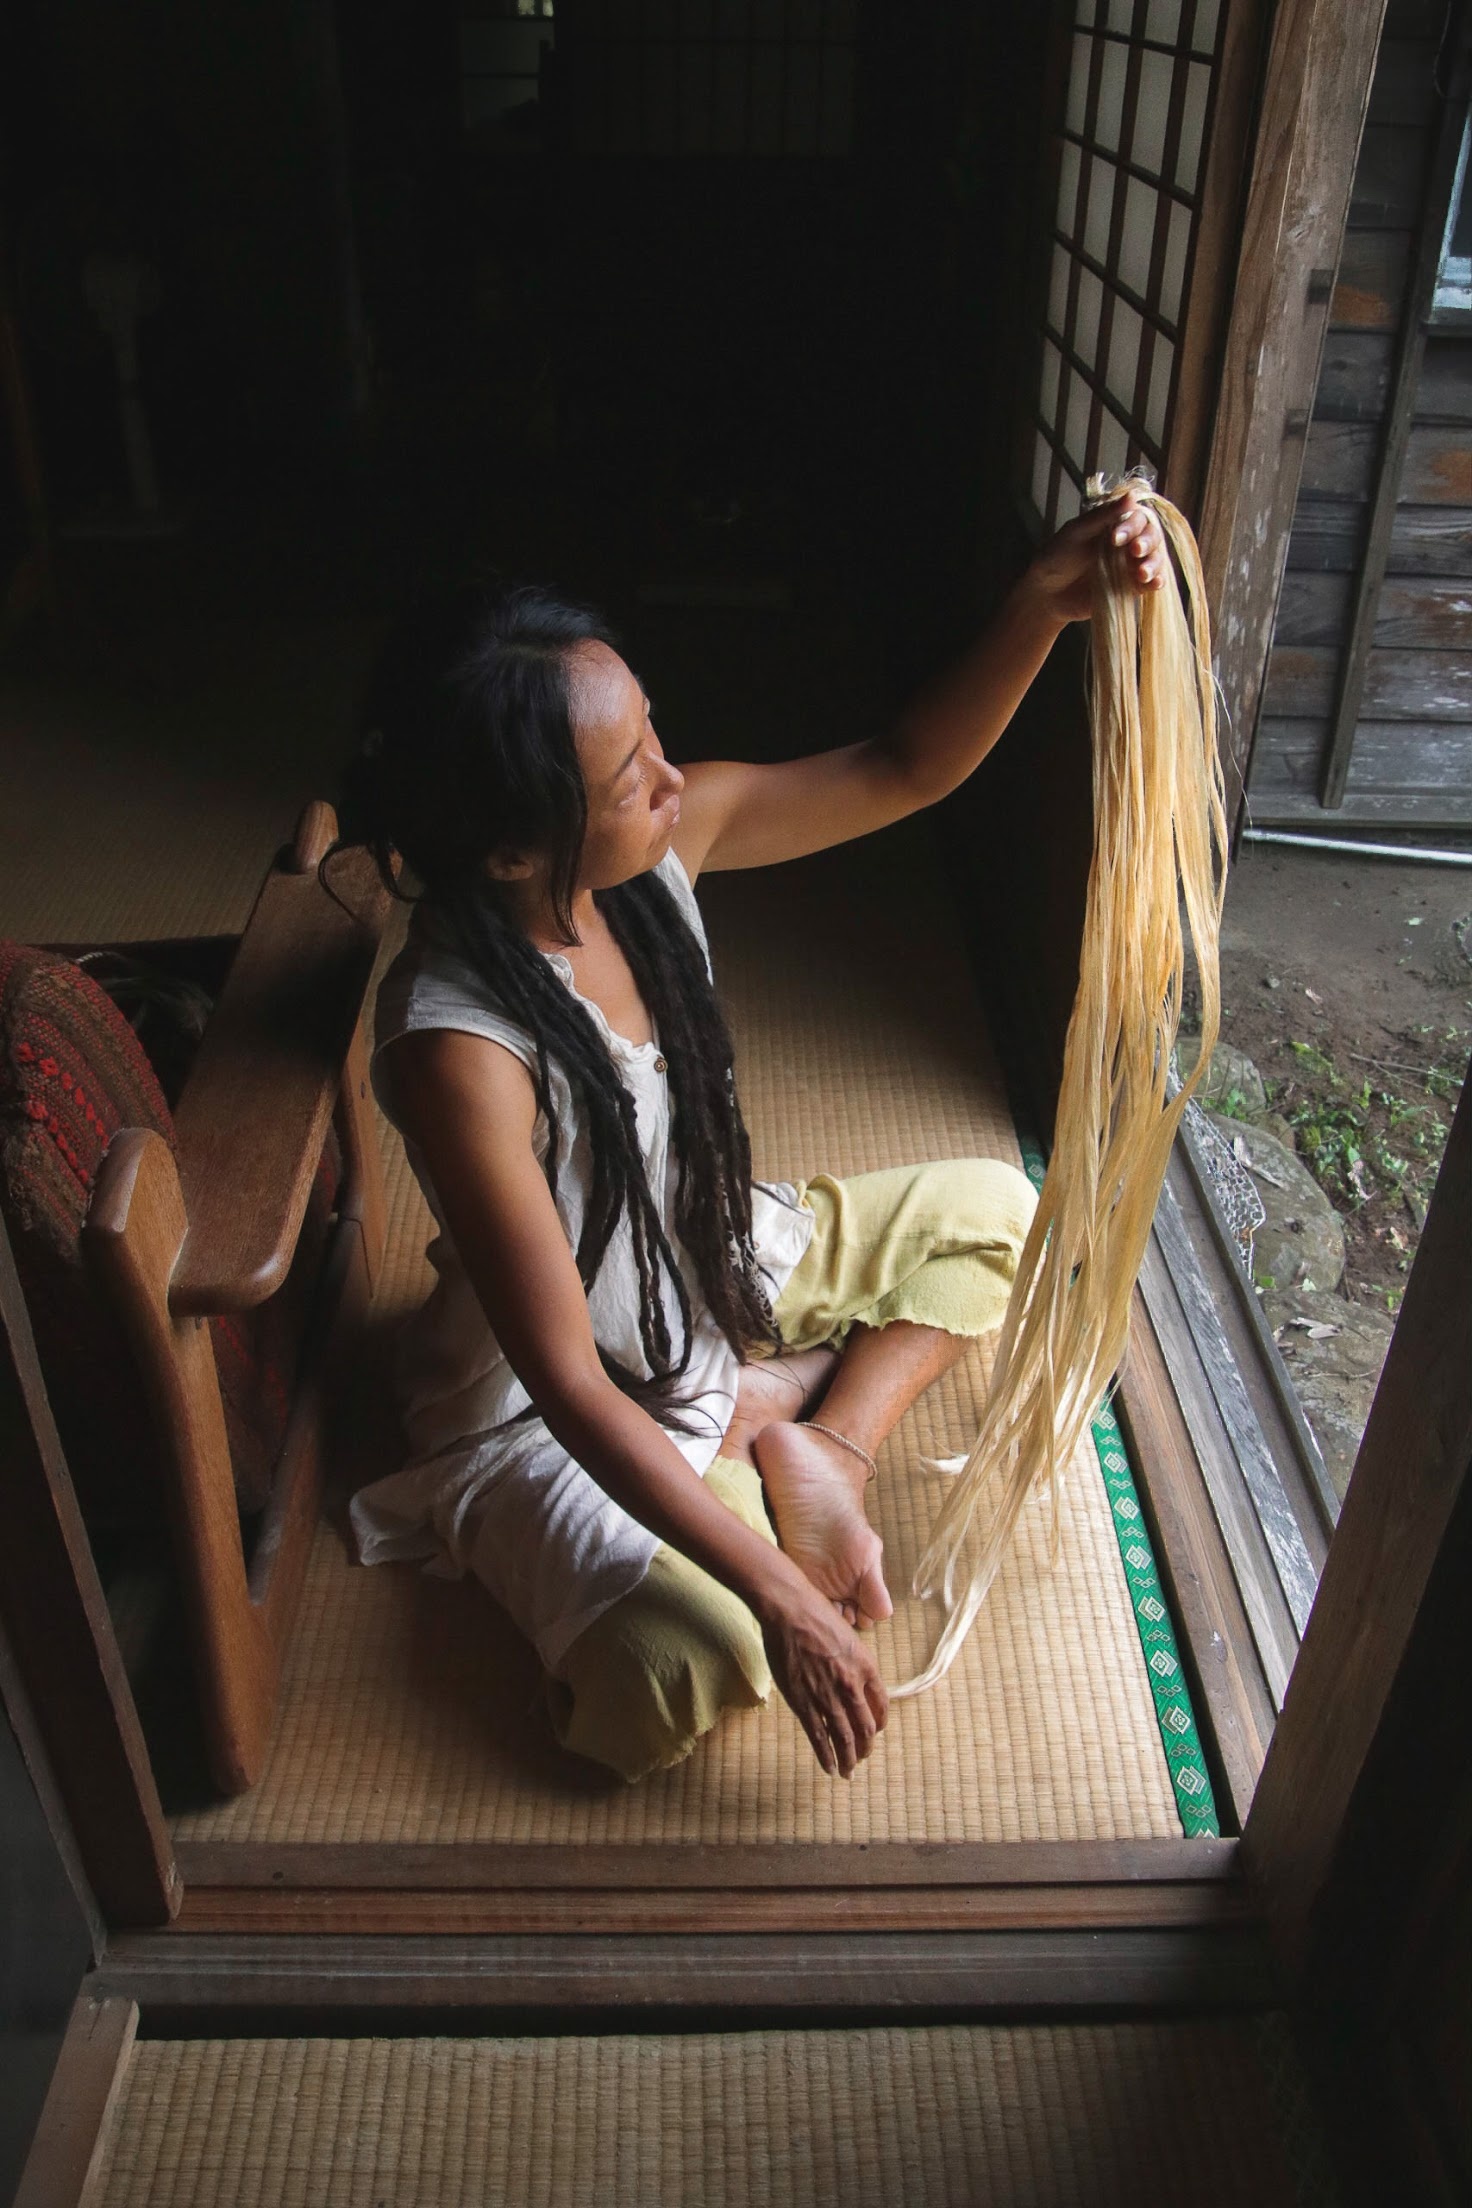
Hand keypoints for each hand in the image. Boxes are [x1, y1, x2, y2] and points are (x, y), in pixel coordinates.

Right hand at [759, 1575, 888, 1777]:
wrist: (789, 1610)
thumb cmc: (816, 1614)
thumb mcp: (847, 1636)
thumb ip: (853, 1662)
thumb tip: (854, 1679)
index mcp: (866, 1666)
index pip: (881, 1706)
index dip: (879, 1724)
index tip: (874, 1732)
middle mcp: (851, 1685)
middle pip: (865, 1728)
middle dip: (865, 1748)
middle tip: (862, 1757)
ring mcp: (827, 1695)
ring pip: (844, 1738)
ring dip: (848, 1759)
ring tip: (848, 1772)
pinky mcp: (803, 1702)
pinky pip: (818, 1736)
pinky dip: (826, 1755)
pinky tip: (829, 1767)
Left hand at [1020, 490, 1166, 627]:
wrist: (1046, 593)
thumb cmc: (1057, 556)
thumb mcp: (1078, 531)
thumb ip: (1104, 516)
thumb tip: (1132, 495)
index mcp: (1116, 524)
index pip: (1137, 518)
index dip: (1132, 526)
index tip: (1115, 538)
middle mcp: (1127, 543)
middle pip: (1152, 537)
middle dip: (1147, 543)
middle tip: (1134, 551)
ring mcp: (1130, 566)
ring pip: (1155, 560)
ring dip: (1154, 564)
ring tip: (1142, 573)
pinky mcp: (1130, 588)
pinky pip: (1150, 585)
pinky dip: (1156, 583)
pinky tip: (1155, 583)